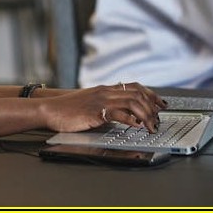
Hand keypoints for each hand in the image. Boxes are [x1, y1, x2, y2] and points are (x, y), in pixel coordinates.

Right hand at [39, 82, 165, 133]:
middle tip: (159, 120)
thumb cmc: (68, 109)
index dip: (151, 94)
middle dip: (152, 107)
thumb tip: (123, 114)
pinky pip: (117, 112)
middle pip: (137, 93)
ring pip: (132, 102)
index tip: (162, 104)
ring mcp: (101, 100)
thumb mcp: (91, 104)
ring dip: (145, 115)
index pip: (135, 86)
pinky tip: (136, 126)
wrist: (50, 109)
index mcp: (106, 89)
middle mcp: (106, 91)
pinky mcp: (95, 111)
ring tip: (151, 127)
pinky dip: (130, 119)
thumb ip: (107, 105)